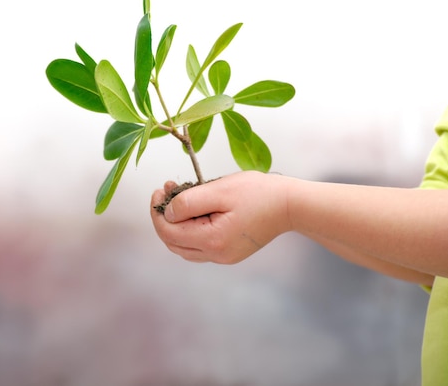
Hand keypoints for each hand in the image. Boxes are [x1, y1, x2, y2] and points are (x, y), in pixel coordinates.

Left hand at [150, 171, 290, 263]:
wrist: (290, 205)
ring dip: (175, 224)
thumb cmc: (258, 193)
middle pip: (173, 242)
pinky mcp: (229, 252)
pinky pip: (199, 245)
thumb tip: (167, 212)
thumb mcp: (219, 190)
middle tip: (165, 191)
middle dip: (163, 217)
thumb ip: (189, 202)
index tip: (159, 190)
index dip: (157, 212)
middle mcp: (216, 255)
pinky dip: (190, 229)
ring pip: (184, 246)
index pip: (169, 232)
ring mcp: (223, 257)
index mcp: (212, 240)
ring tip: (177, 197)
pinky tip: (193, 209)